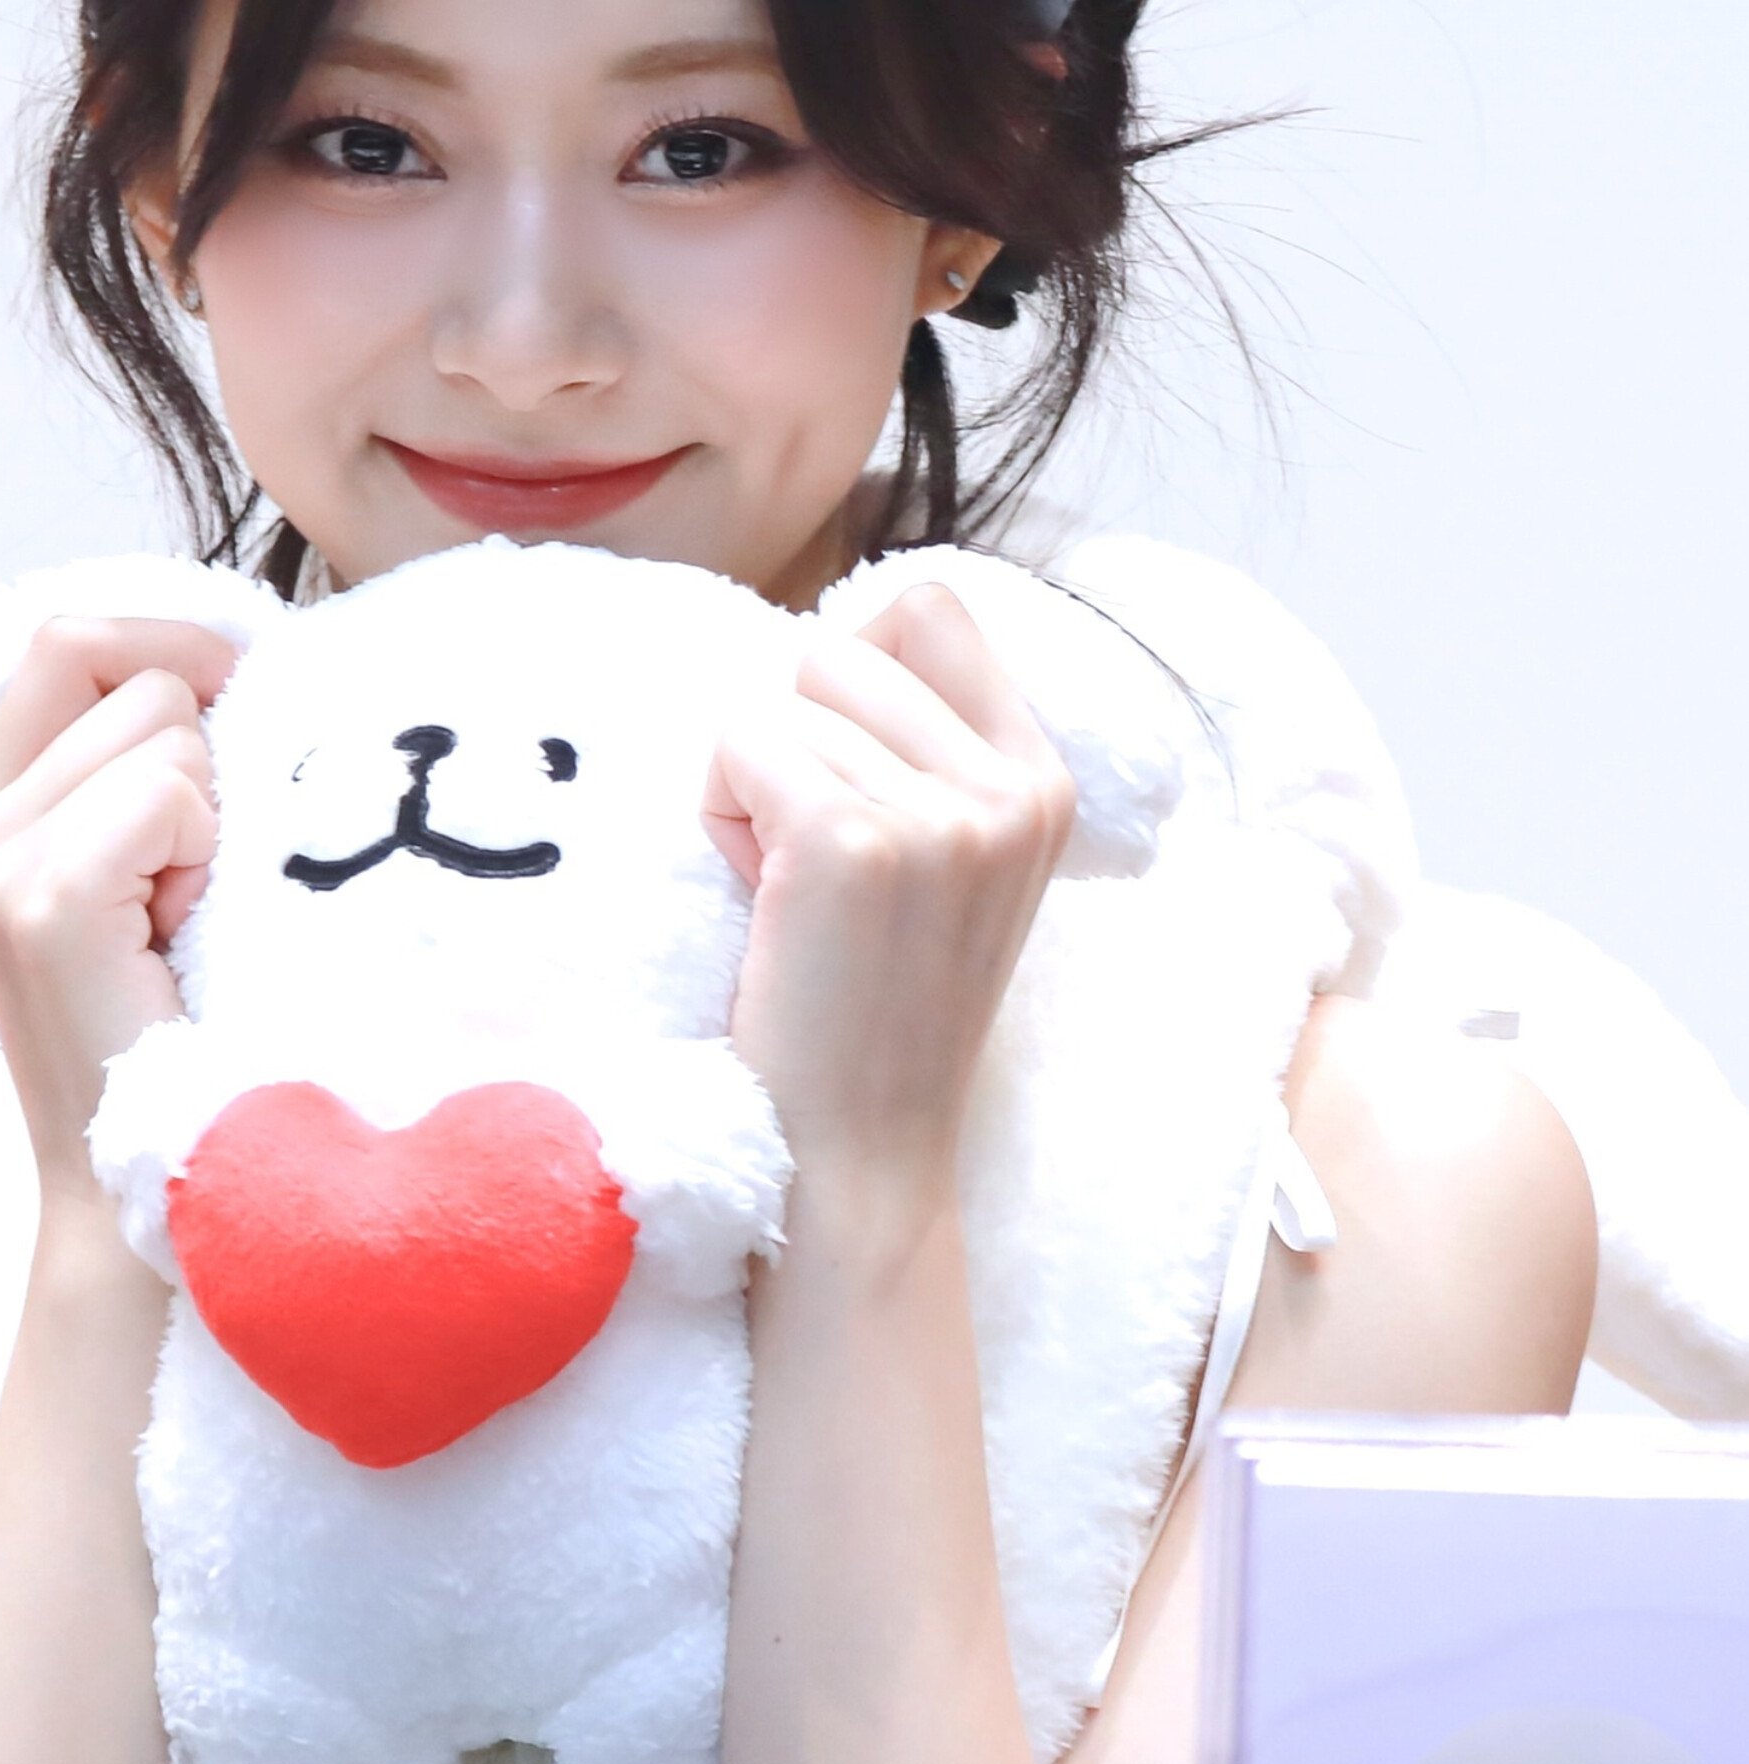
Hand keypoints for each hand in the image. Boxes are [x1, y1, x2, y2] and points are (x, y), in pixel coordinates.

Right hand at [0, 618, 239, 1197]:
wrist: (139, 1188)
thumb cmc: (177, 1027)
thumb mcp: (154, 871)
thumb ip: (149, 765)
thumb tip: (236, 656)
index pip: (70, 639)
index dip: (168, 649)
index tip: (231, 721)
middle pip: (125, 667)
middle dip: (200, 751)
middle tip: (190, 877)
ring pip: (162, 723)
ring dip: (209, 811)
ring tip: (184, 913)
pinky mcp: (39, 903)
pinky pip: (168, 791)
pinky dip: (203, 851)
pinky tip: (181, 931)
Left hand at [705, 585, 1072, 1216]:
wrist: (863, 1155)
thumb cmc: (876, 1007)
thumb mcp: (953, 865)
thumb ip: (931, 755)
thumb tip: (838, 642)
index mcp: (1043, 783)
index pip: (930, 609)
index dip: (852, 669)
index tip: (842, 769)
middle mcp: (1007, 789)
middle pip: (836, 651)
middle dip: (795, 738)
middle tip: (810, 859)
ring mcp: (936, 814)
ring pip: (778, 702)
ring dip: (751, 788)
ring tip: (791, 894)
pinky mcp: (849, 839)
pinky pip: (738, 744)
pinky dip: (720, 811)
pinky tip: (759, 897)